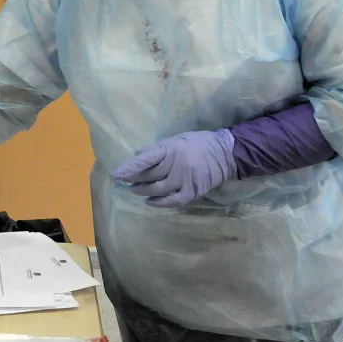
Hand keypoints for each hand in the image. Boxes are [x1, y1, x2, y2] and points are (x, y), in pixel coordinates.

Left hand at [111, 130, 237, 207]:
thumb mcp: (176, 139)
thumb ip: (157, 148)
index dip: (129, 168)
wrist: (226, 153)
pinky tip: (150, 202)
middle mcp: (176, 165)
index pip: (145, 159)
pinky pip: (172, 201)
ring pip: (157, 189)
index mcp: (170, 149)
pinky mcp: (193, 191)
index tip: (116, 174)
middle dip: (133, 179)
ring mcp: (184, 180)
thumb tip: (137, 155)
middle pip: (148, 176)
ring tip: (134, 190)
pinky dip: (159, 203)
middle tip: (124, 181)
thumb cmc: (198, 143)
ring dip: (142, 191)